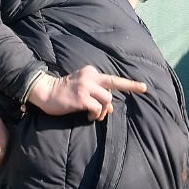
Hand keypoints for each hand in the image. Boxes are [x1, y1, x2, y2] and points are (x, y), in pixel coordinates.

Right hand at [27, 65, 146, 119]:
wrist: (45, 92)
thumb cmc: (63, 92)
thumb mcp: (81, 88)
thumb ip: (96, 94)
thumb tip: (110, 108)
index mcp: (90, 72)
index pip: (111, 78)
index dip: (128, 83)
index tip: (143, 86)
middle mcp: (90, 77)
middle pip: (114, 83)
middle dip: (131, 85)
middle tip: (143, 88)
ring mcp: (85, 86)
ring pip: (106, 99)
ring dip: (104, 111)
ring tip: (95, 116)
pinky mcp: (81, 98)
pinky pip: (97, 108)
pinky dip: (96, 115)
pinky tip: (89, 117)